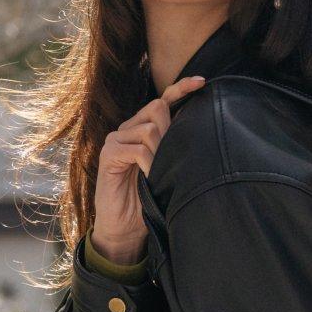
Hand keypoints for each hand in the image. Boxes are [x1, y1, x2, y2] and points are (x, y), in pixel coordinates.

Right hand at [91, 75, 206, 262]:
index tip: (203, 82)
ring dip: (162, 152)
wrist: (125, 230)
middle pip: (158, 108)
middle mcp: (128, 129)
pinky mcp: (108, 155)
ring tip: (161, 173)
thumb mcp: (168, 171)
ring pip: (149, 128)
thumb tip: (203, 129)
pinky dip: (150, 164)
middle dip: (173, 130)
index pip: (163, 100)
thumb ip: (176, 148)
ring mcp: (116, 140)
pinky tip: (151, 178)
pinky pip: (137, 149)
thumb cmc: (149, 201)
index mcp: (143, 130)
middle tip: (174, 158)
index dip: (181, 88)